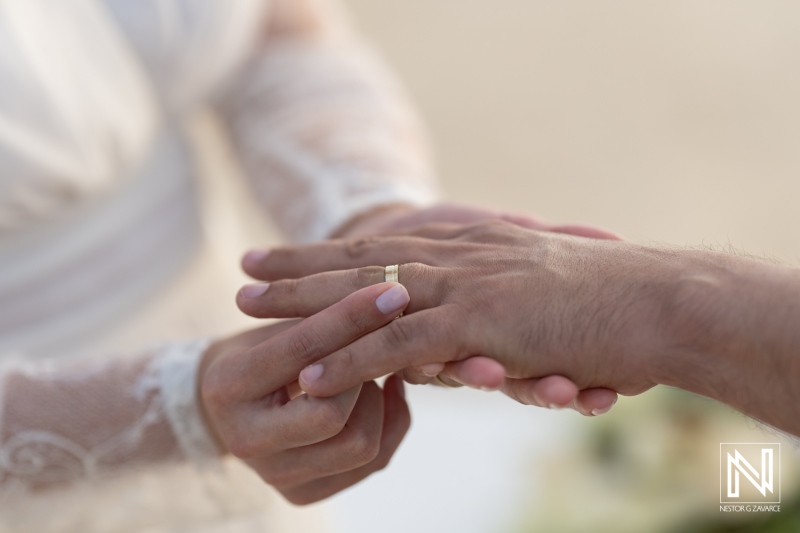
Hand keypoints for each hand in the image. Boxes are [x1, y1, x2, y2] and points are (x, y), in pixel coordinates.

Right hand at [199, 282, 410, 503]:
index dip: (353, 319)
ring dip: (378, 401)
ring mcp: (275, 475)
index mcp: (228, 387)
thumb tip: (388, 299)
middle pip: (334, 414)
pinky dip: (389, 422)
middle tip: (381, 339)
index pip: (303, 353)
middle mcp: (245, 441)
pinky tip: (384, 393)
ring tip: (370, 371)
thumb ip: (318, 316)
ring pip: (360, 445)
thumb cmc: (259, 351)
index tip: (393, 292)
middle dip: (364, 372)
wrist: (229, 406)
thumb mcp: (276, 325)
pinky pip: (372, 462)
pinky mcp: (303, 493)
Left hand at [237, 221, 656, 405]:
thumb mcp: (545, 293)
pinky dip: (352, 361)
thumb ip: (505, 304)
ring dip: (304, 305)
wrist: (659, 301)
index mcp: (473, 250)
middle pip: (360, 263)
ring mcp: (466, 287)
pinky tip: (311, 376)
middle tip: (246, 268)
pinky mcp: (479, 322)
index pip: (388, 247)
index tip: (290, 254)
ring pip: (365, 295)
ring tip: (249, 310)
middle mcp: (460, 259)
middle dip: (298, 266)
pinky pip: (400, 344)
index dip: (333, 252)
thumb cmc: (610, 305)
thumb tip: (482, 325)